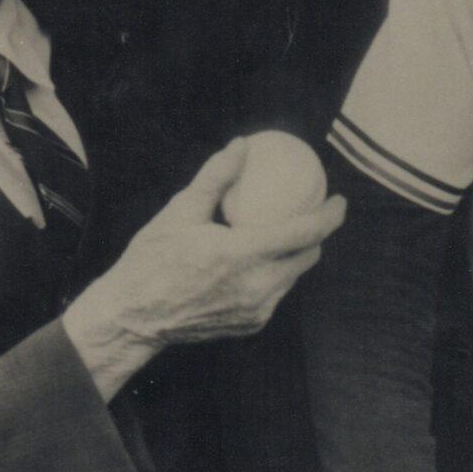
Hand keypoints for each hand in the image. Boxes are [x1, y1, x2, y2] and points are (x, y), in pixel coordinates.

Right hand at [64, 137, 345, 393]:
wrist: (134, 318)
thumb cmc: (152, 259)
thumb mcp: (180, 212)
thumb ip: (216, 177)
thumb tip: (241, 145)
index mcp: (243, 255)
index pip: (305, 232)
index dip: (330, 215)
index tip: (339, 199)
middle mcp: (257, 287)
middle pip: (308, 257)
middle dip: (317, 235)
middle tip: (311, 214)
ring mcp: (256, 310)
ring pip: (293, 278)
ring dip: (294, 256)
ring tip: (285, 234)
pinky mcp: (251, 325)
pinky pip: (274, 295)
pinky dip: (272, 276)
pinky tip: (260, 262)